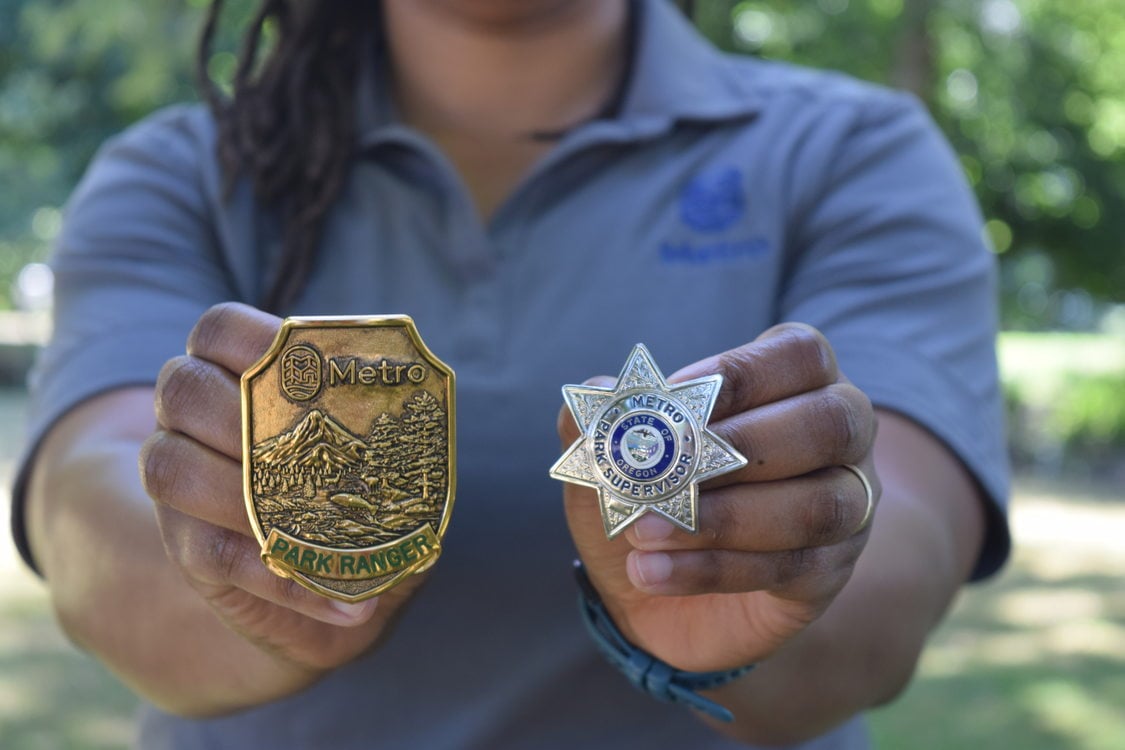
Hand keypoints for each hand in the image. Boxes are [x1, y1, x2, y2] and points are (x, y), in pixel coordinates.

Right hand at [139, 302, 421, 695]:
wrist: (340, 583)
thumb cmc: (367, 497)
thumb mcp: (388, 460)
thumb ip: (396, 435)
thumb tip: (423, 426)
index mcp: (242, 374)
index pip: (219, 330)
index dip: (245, 338)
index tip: (291, 360)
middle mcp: (195, 419)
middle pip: (182, 387)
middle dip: (232, 413)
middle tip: (291, 443)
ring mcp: (182, 481)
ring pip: (171, 468)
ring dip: (238, 496)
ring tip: (299, 524)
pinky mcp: (187, 547)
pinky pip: (212, 555)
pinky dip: (279, 579)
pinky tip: (344, 605)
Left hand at [560, 323, 880, 672]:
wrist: (655, 586)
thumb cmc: (651, 495)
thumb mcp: (613, 459)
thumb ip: (607, 422)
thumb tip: (598, 395)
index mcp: (796, 384)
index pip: (801, 355)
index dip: (744, 372)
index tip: (677, 396)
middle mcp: (840, 439)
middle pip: (830, 423)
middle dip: (744, 445)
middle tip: (664, 467)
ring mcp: (846, 508)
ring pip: (817, 506)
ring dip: (722, 518)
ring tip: (642, 530)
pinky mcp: (829, 572)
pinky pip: (789, 568)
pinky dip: (711, 569)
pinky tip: (651, 571)